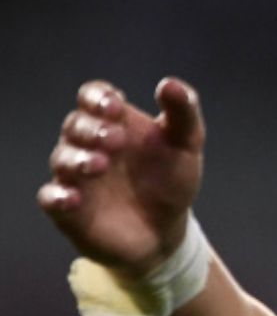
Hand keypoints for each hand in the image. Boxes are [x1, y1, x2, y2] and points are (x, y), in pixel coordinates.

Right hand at [36, 78, 205, 275]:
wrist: (166, 231)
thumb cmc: (171, 181)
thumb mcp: (186, 145)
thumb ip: (183, 113)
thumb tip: (170, 84)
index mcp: (113, 121)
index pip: (92, 96)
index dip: (97, 98)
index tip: (115, 106)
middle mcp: (88, 144)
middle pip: (76, 125)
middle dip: (92, 129)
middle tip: (116, 140)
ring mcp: (75, 176)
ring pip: (63, 159)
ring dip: (77, 160)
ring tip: (99, 165)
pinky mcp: (68, 209)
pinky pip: (51, 197)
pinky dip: (58, 196)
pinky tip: (73, 198)